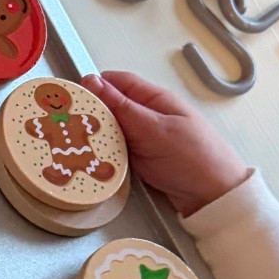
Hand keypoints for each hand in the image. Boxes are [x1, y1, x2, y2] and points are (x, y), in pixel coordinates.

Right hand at [85, 70, 250, 218]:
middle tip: (65, 123)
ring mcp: (144, 138)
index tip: (69, 95)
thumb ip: (122, 106)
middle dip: (90, 113)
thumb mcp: (154, 128)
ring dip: (95, 136)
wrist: (214, 197)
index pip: (118, 82)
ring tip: (72, 142)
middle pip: (110, 107)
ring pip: (110, 131)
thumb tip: (93, 80)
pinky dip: (104, 153)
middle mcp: (148, 116)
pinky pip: (116, 150)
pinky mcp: (141, 159)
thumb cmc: (193, 157)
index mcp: (155, 99)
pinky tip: (90, 159)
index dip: (94, 85)